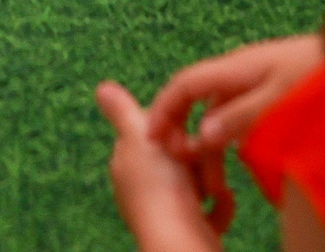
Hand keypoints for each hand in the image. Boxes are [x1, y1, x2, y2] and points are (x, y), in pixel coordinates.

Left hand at [96, 81, 230, 250]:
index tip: (181, 128)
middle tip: (199, 157)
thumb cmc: (159, 190)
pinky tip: (222, 199)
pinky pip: (215, 205)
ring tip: (212, 185)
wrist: (180, 240)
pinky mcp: (193, 225)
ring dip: (211, 176)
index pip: (153, 129)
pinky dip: (221, 202)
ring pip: (201, 176)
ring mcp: (169, 207)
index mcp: (129, 162)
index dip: (171, 125)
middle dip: (197, 153)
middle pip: (181, 152)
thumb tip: (102, 87)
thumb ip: (122, 112)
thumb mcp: (139, 138)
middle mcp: (145, 185)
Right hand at [145, 34, 323, 164]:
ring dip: (208, 140)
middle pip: (196, 97)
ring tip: (213, 178)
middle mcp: (239, 70)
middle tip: (182, 164)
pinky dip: (229, 135)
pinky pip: (236, 113)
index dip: (165, 109)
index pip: (185, 84)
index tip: (153, 139)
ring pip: (216, 109)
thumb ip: (241, 116)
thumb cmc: (320, 71)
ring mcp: (254, 79)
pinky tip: (237, 156)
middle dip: (182, 129)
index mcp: (236, 66)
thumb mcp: (281, 98)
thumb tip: (202, 135)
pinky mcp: (269, 89)